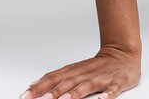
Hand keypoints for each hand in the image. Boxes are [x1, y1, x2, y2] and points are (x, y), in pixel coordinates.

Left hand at [21, 45, 140, 98]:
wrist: (123, 53)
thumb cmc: (97, 66)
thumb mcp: (74, 69)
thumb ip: (56, 77)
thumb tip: (33, 84)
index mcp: (74, 71)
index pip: (53, 78)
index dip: (39, 87)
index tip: (25, 96)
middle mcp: (86, 74)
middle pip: (67, 82)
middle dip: (54, 92)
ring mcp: (101, 78)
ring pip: (87, 85)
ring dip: (76, 93)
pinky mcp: (117, 82)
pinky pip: (113, 89)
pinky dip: (108, 95)